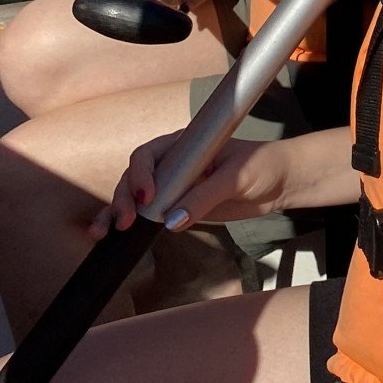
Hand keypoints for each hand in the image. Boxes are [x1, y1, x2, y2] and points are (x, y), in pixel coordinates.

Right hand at [91, 134, 287, 237]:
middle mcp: (174, 163)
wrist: (281, 182)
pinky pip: (148, 215)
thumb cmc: (263, 166)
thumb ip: (205, 197)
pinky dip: (128, 224)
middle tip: (125, 222)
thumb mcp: (237, 178)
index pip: (150, 154)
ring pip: (133, 197)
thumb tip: (171, 222)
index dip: (141, 175)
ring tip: (101, 233)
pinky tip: (109, 237)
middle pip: (135, 178)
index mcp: (186, 145)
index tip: (146, 197)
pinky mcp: (178, 206)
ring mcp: (174, 185)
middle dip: (123, 198)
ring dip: (114, 213)